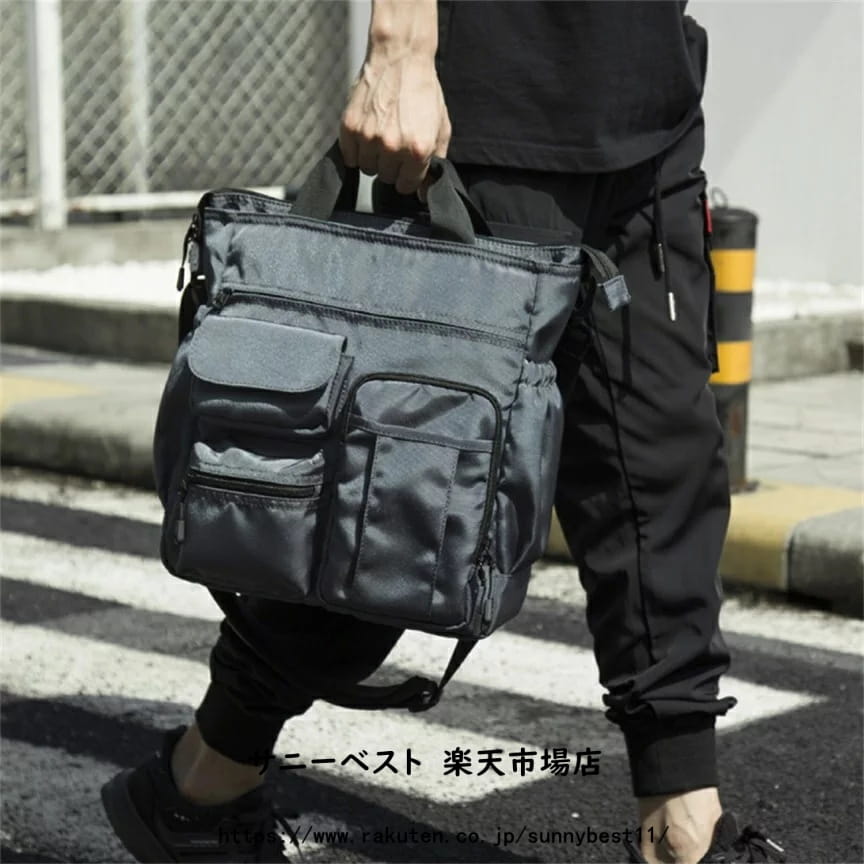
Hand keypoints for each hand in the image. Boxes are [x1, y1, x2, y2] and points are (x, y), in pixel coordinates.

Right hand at [339, 49, 450, 196]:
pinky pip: (349, 156)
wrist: (401, 58)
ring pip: (366, 168)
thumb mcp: (441, 128)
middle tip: (394, 144)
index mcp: (417, 151)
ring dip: (373, 158)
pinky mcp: (350, 127)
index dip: (408, 177)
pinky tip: (367, 133)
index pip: (406, 187)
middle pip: (385, 178)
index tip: (406, 166)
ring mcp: (369, 137)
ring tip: (381, 136)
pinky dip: (356, 150)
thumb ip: (435, 163)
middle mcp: (392, 147)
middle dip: (391, 166)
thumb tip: (424, 192)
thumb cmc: (422, 91)